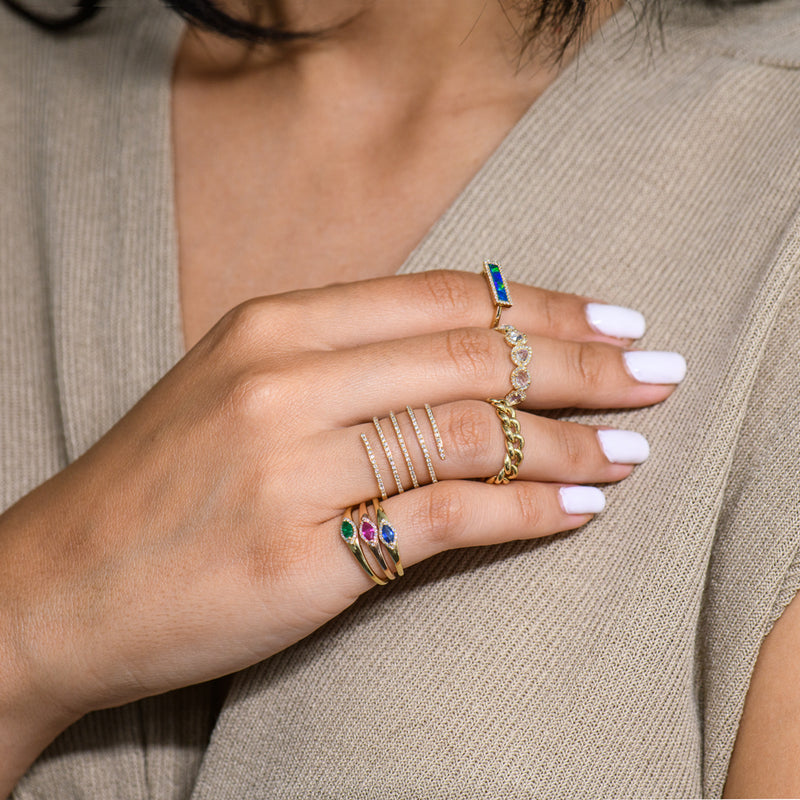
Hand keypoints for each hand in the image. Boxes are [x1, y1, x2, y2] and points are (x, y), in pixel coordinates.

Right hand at [0, 270, 682, 787]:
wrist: (55, 586)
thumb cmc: (157, 488)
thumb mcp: (242, 390)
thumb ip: (345, 364)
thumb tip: (460, 360)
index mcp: (274, 326)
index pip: (441, 298)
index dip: (541, 306)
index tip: (612, 320)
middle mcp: (286, 379)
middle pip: (471, 355)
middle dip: (580, 362)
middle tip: (652, 374)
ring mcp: (294, 464)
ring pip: (471, 433)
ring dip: (567, 441)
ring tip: (628, 447)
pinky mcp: (304, 553)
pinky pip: (447, 517)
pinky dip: (527, 511)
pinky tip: (579, 509)